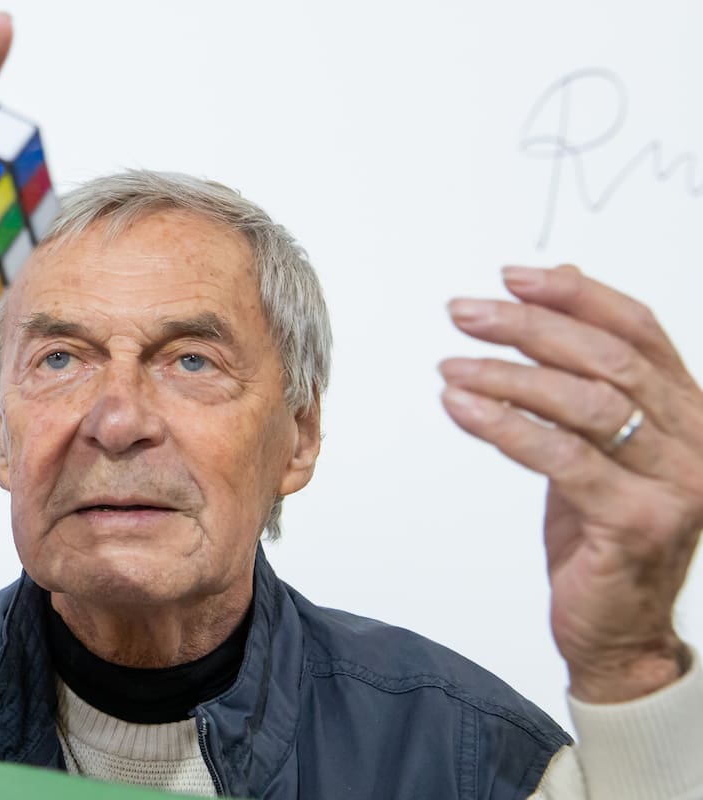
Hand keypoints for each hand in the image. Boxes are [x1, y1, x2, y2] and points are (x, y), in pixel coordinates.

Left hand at [440, 265, 701, 702]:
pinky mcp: (636, 521)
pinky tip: (461, 407)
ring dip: (507, 375)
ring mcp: (675, 483)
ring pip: (584, 403)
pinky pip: (561, 458)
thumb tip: (564, 286)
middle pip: (607, 359)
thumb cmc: (605, 535)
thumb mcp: (599, 446)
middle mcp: (695, 440)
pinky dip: (504, 426)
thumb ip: (588, 375)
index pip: (638, 330)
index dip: (574, 296)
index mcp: (690, 412)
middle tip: (464, 312)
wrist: (622, 632)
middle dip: (528, 327)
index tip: (511, 277)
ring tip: (450, 363)